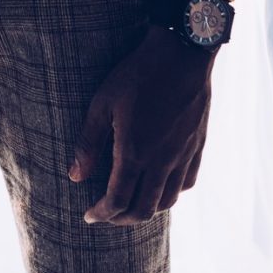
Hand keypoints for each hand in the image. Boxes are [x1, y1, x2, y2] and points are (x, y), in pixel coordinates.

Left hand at [70, 27, 214, 224]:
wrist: (182, 53)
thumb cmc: (137, 74)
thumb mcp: (102, 103)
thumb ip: (88, 143)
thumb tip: (74, 176)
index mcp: (135, 153)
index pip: (118, 200)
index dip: (102, 214)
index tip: (89, 215)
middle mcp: (162, 161)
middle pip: (143, 209)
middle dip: (122, 219)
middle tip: (107, 215)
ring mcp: (183, 155)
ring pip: (168, 201)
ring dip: (147, 210)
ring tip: (131, 205)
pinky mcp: (198, 145)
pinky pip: (187, 182)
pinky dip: (171, 193)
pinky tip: (161, 186)